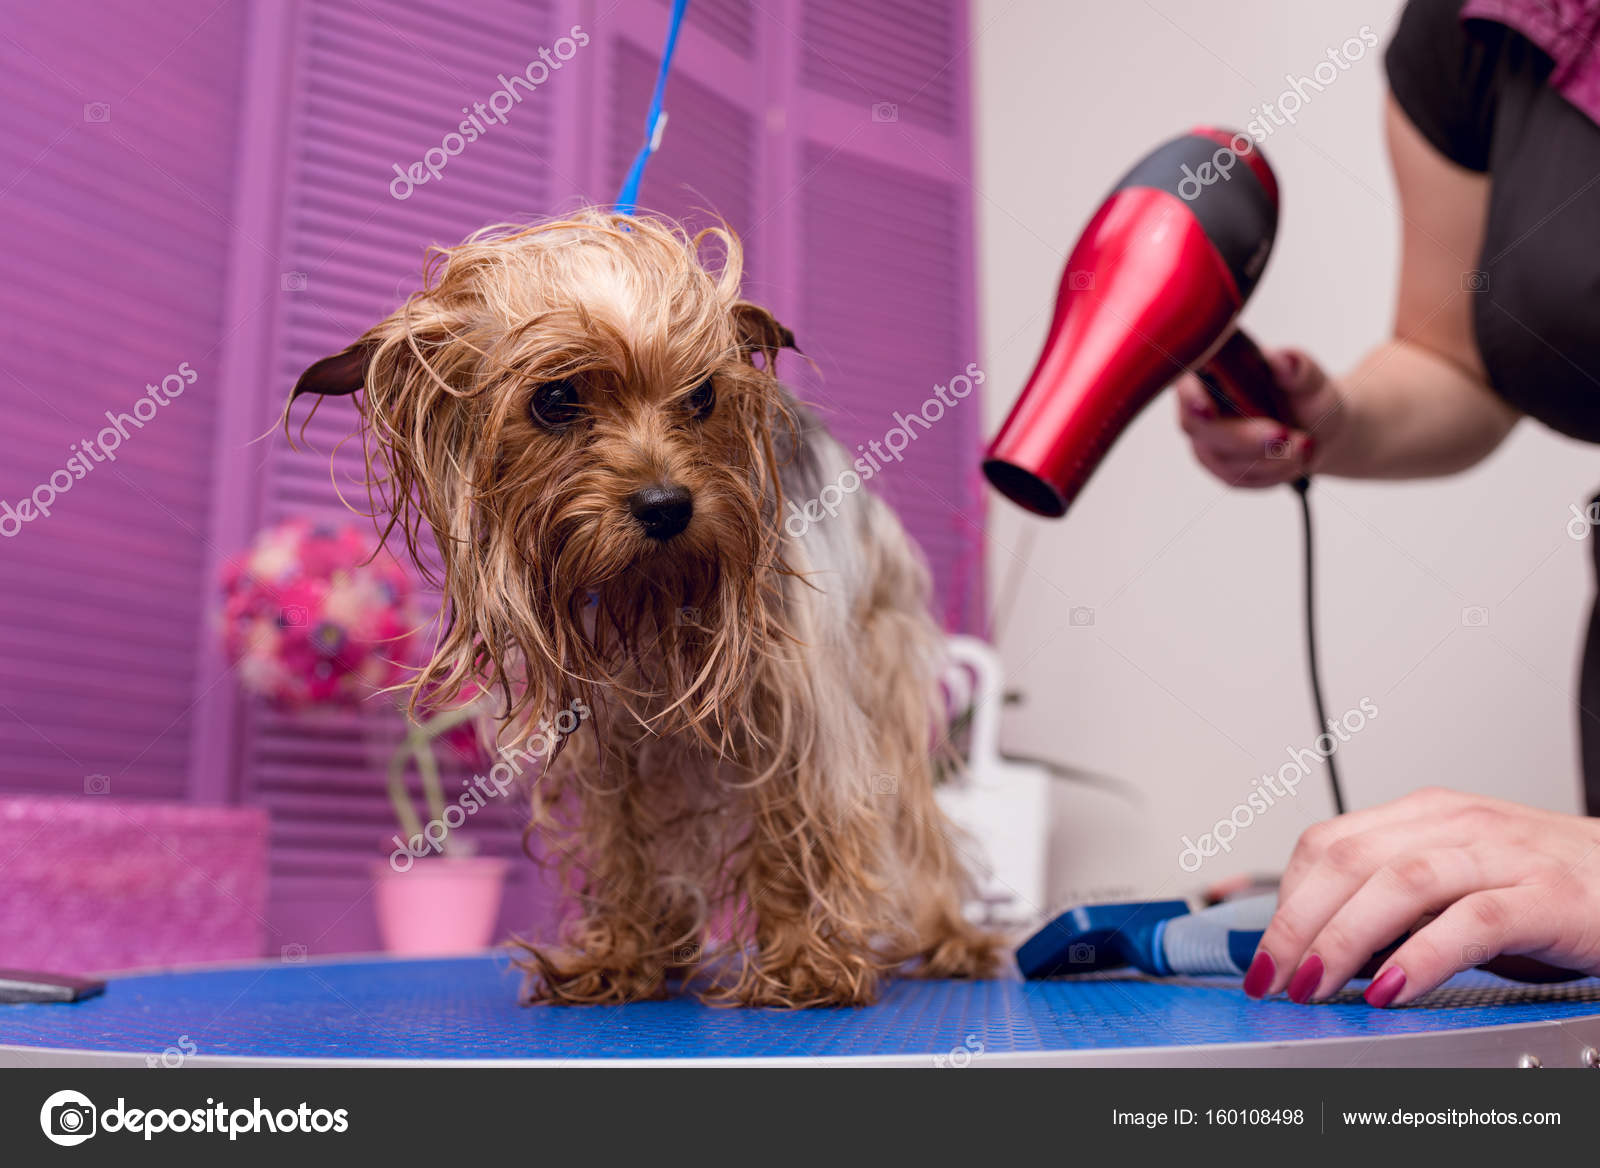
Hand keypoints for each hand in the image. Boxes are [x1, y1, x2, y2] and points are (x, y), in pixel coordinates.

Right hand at [1175, 348, 1347, 487]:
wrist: (1319, 427)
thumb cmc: (1306, 395)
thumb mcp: (1308, 377)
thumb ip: (1296, 367)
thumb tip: (1282, 360)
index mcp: (1213, 373)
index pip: (1187, 383)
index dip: (1190, 397)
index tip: (1207, 409)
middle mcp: (1200, 407)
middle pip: (1201, 428)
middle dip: (1242, 437)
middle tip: (1283, 434)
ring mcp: (1208, 441)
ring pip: (1223, 459)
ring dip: (1268, 458)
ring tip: (1305, 446)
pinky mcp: (1222, 468)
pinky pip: (1240, 479)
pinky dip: (1273, 472)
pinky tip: (1297, 460)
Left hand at [1243, 787, 1599, 1006]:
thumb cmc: (1552, 886)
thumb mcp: (1460, 884)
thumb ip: (1398, 905)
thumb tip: (1325, 948)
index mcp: (1426, 816)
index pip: (1327, 844)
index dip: (1285, 900)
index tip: (1264, 954)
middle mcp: (1457, 825)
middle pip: (1348, 862)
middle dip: (1297, 925)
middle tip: (1272, 979)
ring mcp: (1504, 856)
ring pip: (1398, 884)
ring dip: (1343, 939)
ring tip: (1314, 986)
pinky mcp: (1550, 897)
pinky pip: (1472, 922)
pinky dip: (1422, 957)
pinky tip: (1392, 989)